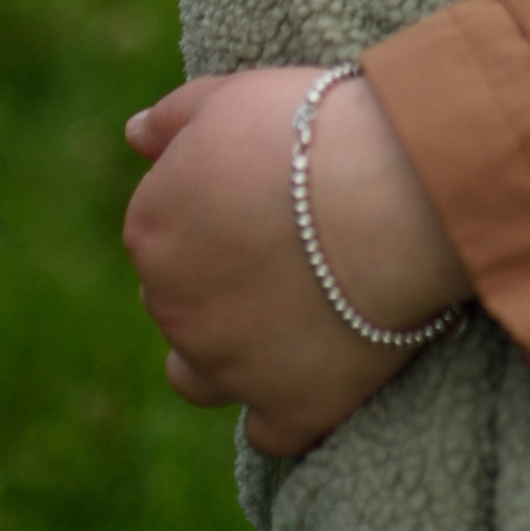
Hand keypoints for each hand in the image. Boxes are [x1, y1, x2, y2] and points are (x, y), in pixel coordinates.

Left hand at [122, 65, 471, 457]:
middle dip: (218, 283)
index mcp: (151, 229)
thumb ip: (174, 117)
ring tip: (290, 320)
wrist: (396, 190)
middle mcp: (171, 307)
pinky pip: (271, 434)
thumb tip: (134, 135)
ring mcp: (229, 366)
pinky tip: (321, 374)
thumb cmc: (317, 130)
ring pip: (201, 378)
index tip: (266, 198)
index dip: (214, 215)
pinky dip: (289, 409)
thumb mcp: (235, 96)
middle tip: (289, 250)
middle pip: (178, 303)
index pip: (162, 232)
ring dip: (230, 356)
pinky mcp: (290, 409)